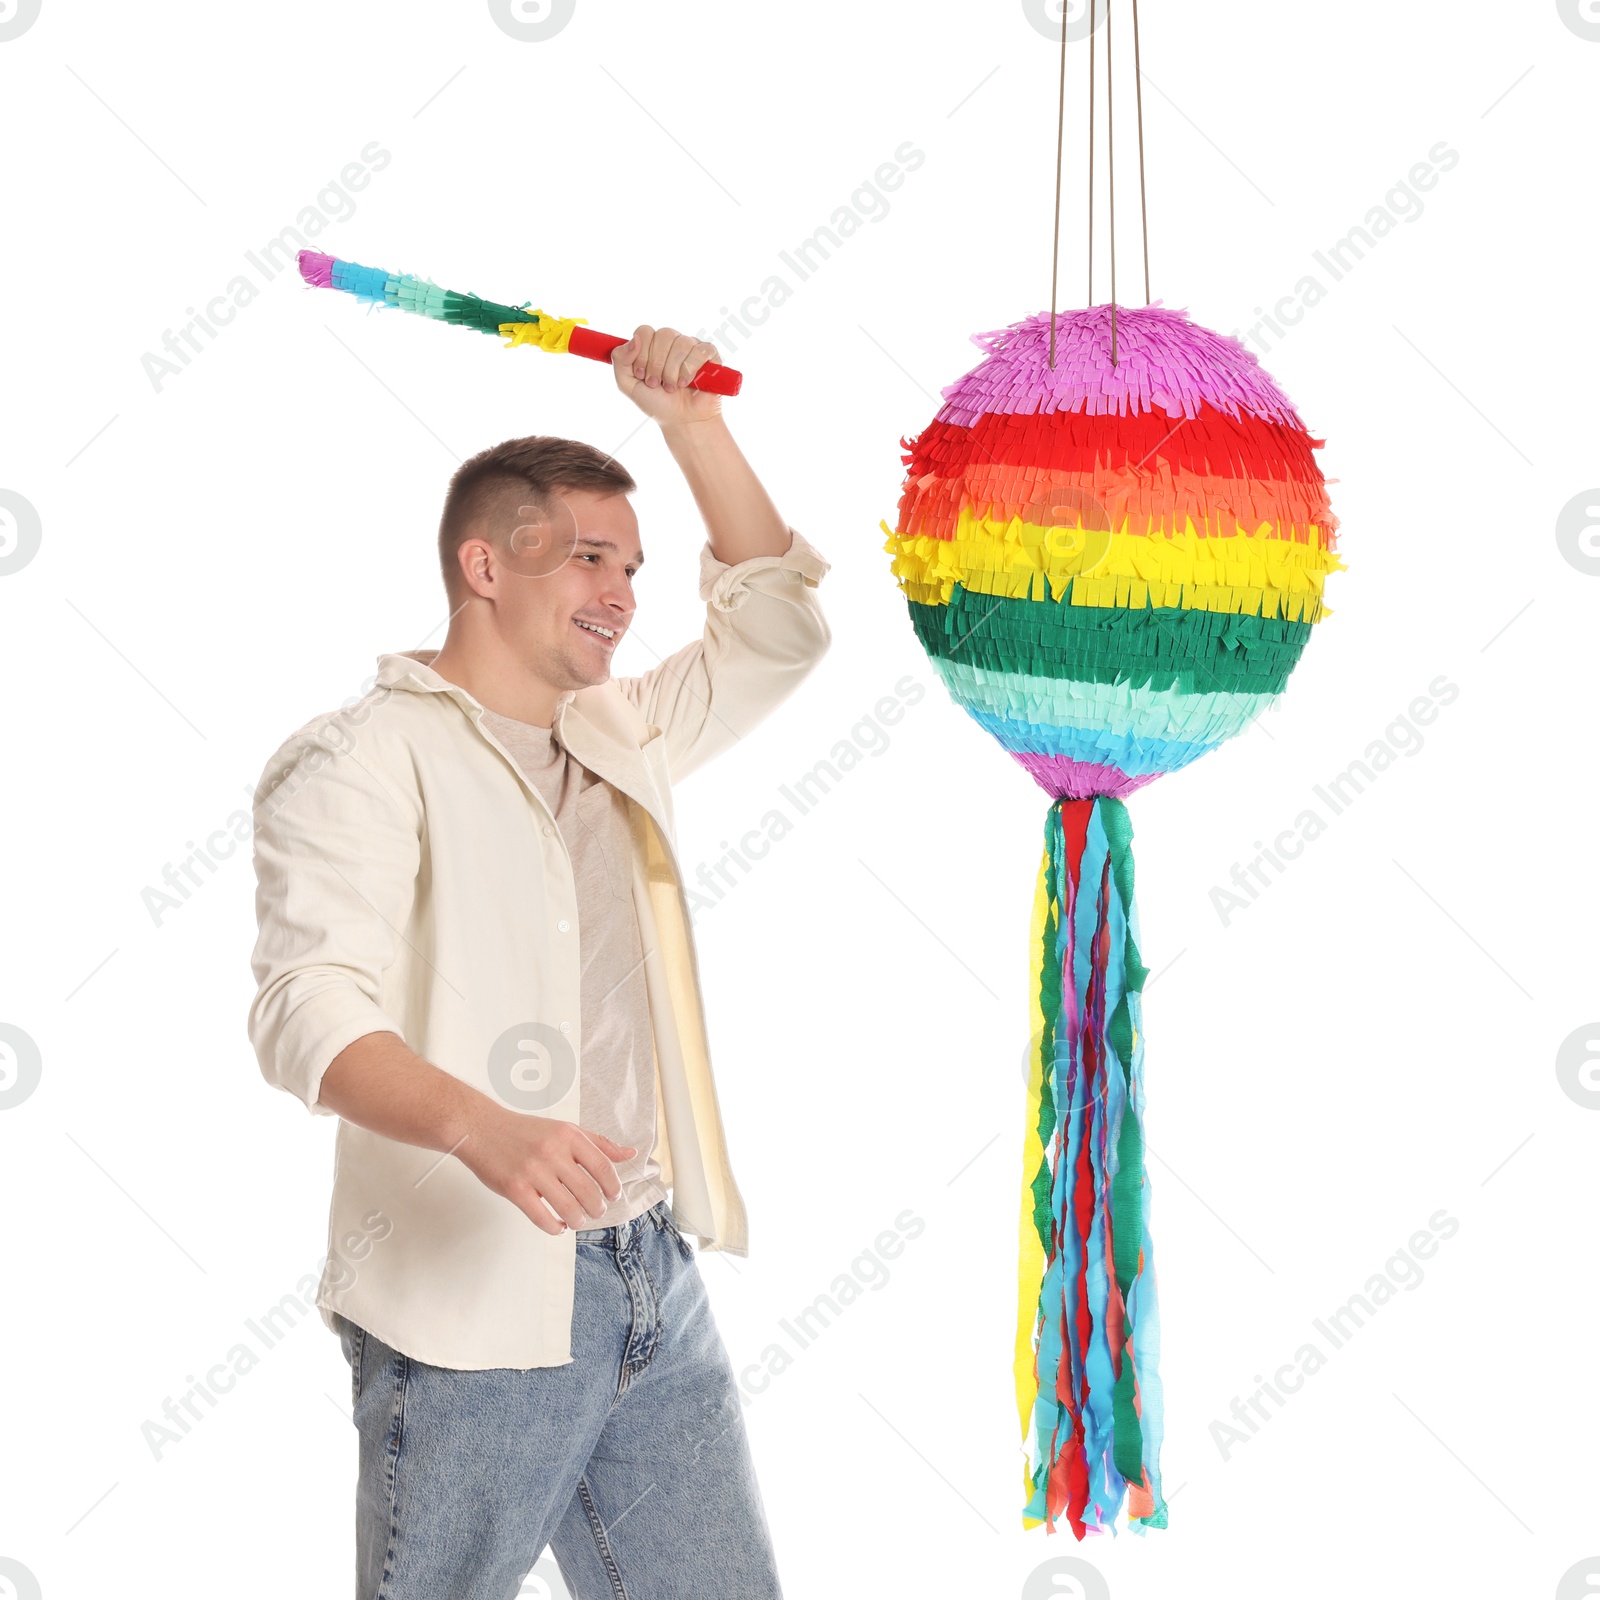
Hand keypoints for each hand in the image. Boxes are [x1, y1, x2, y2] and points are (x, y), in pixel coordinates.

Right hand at [458, 1103, 637, 1234]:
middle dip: (597, 1208)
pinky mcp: (515, 1189)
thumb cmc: (525, 1131)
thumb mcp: (565, 1129)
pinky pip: (542, 1218)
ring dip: (578, 1220)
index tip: (613, 1196)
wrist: (482, 1129)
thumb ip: (598, 1143)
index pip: (603, 1167)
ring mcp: (533, 1171)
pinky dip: (555, 1228)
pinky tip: (558, 1225)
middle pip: (589, 1192)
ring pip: (569, 1209)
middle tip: (596, 1211)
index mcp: (569, 1135)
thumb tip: (629, 1154)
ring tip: (578, 1220)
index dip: (613, 1187)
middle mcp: (553, 1152)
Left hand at [612, 324, 723, 424]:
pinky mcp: (709, 355)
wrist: (681, 421)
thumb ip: (620, 360)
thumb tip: (634, 339)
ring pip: (681, 343)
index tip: (642, 375)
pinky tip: (687, 383)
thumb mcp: (628, 385)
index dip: (642, 353)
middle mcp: (672, 342)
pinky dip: (690, 370)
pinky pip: (700, 351)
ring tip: (672, 387)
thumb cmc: (657, 403)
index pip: (645, 331)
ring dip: (673, 371)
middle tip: (657, 384)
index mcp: (653, 345)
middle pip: (663, 334)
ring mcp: (691, 347)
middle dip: (657, 364)